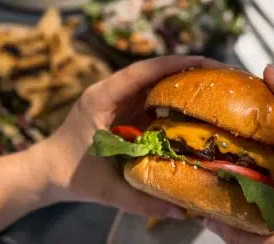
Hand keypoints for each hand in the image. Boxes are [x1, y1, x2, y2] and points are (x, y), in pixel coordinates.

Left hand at [37, 55, 220, 218]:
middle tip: (223, 74)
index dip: (173, 64)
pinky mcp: (126, 108)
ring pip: (155, 81)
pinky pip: (154, 96)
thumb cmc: (72, 174)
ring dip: (184, 79)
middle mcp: (112, 92)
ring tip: (218, 85)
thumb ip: (142, 201)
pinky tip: (198, 104)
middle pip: (153, 71)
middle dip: (188, 68)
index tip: (204, 62)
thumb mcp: (106, 191)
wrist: (50, 170)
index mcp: (102, 99)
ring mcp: (119, 98)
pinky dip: (176, 96)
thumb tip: (183, 212)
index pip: (140, 73)